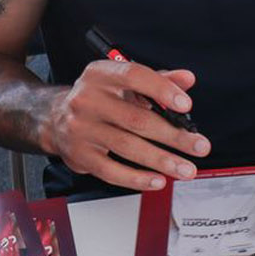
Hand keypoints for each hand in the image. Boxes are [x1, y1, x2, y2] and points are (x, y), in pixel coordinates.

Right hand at [39, 60, 210, 190]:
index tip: (186, 105)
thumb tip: (187, 79)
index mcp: (101, 74)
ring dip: (162, 160)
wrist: (55, 117)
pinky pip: (111, 171)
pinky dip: (137, 178)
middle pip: (137, 119)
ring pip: (128, 147)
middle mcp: (87, 99)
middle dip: (174, 136)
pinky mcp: (79, 155)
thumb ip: (159, 79)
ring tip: (186, 168)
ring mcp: (81, 129)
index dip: (162, 89)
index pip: (133, 76)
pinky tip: (157, 181)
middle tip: (199, 146)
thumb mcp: (125, 82)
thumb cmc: (100, 98)